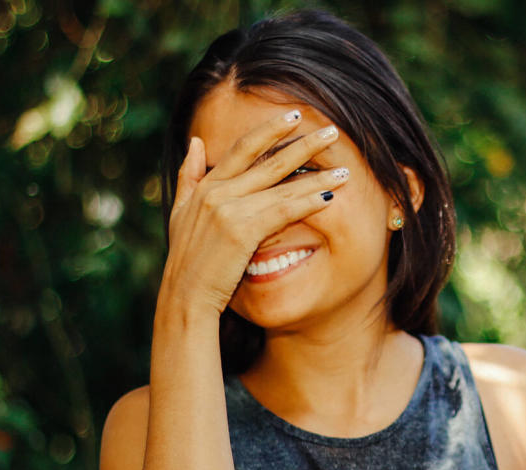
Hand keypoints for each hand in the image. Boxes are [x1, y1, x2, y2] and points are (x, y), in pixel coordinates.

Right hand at [159, 109, 348, 316]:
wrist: (184, 299)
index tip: (293, 115)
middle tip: (331, 130)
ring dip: (317, 176)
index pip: (243, 148)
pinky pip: (283, 210)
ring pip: (282, 185)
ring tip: (344, 169)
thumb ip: (189, 177)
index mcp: (206, 187)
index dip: (269, 130)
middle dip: (303, 144)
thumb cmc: (188, 264)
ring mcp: (229, 210)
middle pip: (269, 160)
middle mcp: (217, 192)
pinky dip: (308, 202)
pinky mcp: (242, 231)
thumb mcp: (181, 215)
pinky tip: (330, 198)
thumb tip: (195, 142)